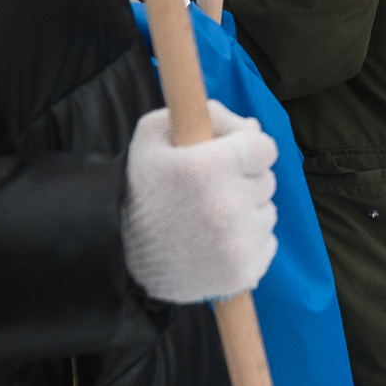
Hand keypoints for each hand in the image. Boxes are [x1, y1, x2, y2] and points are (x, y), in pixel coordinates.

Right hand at [121, 105, 278, 302]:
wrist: (118, 254)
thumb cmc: (141, 190)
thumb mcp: (154, 135)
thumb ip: (205, 114)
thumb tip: (253, 127)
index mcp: (208, 166)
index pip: (265, 147)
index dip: (246, 150)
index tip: (227, 159)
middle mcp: (228, 204)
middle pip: (267, 180)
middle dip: (243, 181)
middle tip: (207, 193)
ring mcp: (239, 243)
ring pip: (267, 213)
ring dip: (246, 213)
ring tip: (207, 220)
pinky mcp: (244, 272)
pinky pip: (266, 243)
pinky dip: (247, 242)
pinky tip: (214, 243)